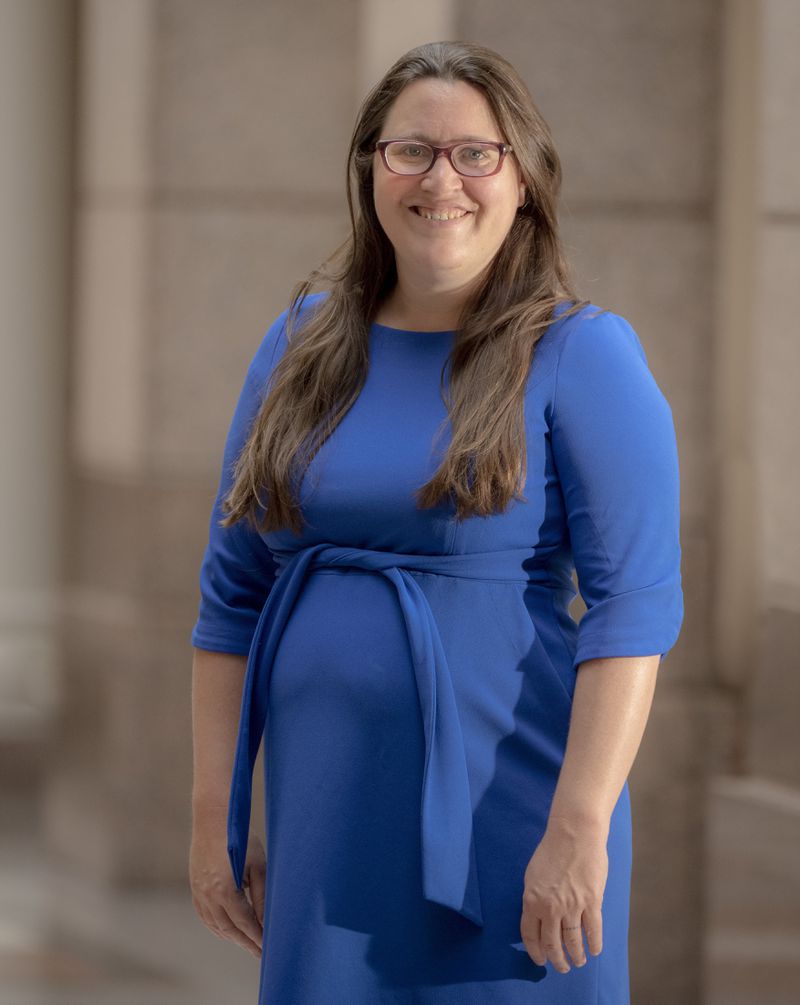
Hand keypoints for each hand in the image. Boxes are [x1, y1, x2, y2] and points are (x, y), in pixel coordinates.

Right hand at [189, 815, 265, 959]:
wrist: (212, 818)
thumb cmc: (240, 838)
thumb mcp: (258, 865)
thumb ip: (262, 896)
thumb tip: (267, 922)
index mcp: (225, 891)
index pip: (244, 924)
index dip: (257, 938)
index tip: (268, 948)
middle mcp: (209, 896)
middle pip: (229, 929)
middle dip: (246, 943)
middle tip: (261, 953)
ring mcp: (198, 892)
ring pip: (215, 925)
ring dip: (232, 938)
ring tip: (247, 944)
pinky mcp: (195, 887)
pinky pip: (204, 916)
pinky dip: (216, 927)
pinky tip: (227, 931)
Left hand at [519, 818, 607, 972]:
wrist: (574, 834)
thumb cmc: (552, 850)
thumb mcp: (533, 875)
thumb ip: (535, 898)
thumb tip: (539, 918)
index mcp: (532, 900)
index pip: (530, 935)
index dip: (536, 952)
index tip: (541, 960)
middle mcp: (550, 907)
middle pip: (552, 944)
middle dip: (557, 960)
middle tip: (562, 967)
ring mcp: (572, 906)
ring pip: (573, 942)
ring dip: (576, 956)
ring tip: (578, 961)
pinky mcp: (592, 902)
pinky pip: (593, 930)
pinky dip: (594, 944)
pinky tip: (594, 950)